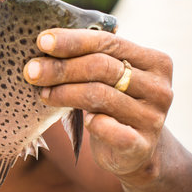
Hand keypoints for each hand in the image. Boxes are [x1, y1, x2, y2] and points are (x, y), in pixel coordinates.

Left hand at [23, 28, 173, 181]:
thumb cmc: (113, 103)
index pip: (109, 42)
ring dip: (64, 93)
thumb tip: (45, 42)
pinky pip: (110, 129)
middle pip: (102, 67)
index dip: (72, 40)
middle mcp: (159, 87)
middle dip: (62, 68)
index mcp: (154, 61)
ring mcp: (154, 117)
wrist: (134, 151)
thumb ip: (91, 58)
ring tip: (42, 93)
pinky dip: (91, 122)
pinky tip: (81, 119)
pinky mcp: (142, 145)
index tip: (42, 41)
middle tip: (31, 71)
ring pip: (100, 95)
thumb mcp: (109, 77)